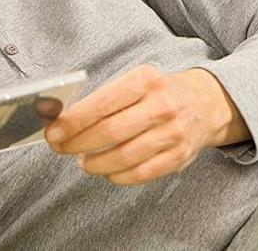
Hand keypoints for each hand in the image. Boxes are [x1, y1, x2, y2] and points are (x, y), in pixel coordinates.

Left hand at [44, 65, 248, 185]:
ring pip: (124, 157)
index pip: (102, 104)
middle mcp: (162, 106)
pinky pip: (140, 174)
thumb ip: (101, 99)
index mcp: (146, 80)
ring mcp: (173, 134)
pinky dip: (116, 175)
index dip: (73, 121)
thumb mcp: (134, 82)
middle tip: (60, 147)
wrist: (205, 103)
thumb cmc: (157, 93)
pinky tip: (106, 170)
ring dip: (95, 163)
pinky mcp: (178, 157)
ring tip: (82, 161)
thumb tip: (61, 120)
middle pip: (110, 132)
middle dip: (77, 143)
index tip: (53, 131)